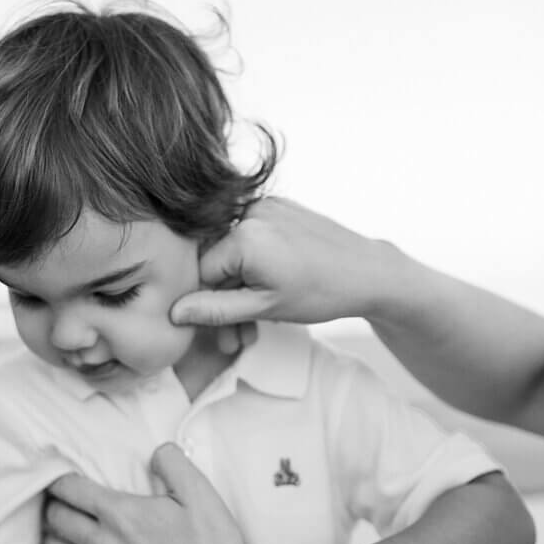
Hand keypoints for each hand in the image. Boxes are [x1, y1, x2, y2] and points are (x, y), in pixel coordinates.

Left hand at [43, 443, 246, 543]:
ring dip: (54, 537)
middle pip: (57, 520)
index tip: (56, 473)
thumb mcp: (199, 491)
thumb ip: (172, 462)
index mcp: (120, 514)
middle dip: (52, 504)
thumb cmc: (212, 543)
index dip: (57, 478)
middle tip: (57, 497)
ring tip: (60, 529)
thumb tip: (155, 452)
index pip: (70, 490)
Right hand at [170, 197, 386, 332]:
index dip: (206, 306)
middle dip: (225, 302)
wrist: (368, 271)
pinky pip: (251, 236)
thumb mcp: (265, 308)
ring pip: (233, 251)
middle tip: (237, 338)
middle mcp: (250, 212)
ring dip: (239, 286)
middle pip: (217, 261)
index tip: (221, 333)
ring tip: (257, 321)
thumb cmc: (322, 292)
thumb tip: (175, 312)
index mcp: (244, 235)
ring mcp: (265, 205)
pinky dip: (253, 264)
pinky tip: (267, 288)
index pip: (200, 271)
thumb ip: (215, 310)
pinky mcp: (278, 206)